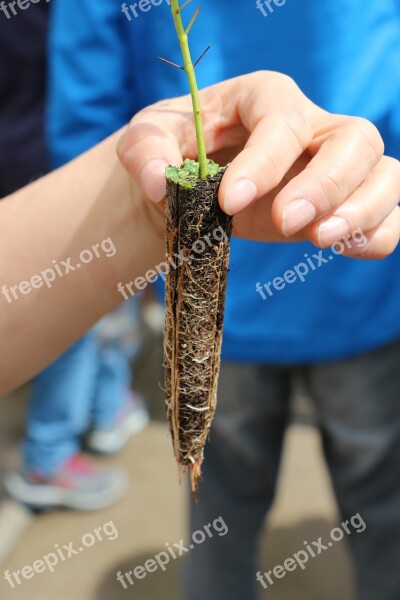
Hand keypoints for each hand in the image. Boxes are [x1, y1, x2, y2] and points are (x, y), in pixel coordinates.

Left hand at [117, 71, 399, 258]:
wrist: (195, 184)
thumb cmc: (176, 152)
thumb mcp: (146, 142)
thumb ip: (144, 153)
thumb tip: (157, 183)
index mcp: (265, 99)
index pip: (284, 119)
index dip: (264, 160)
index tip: (229, 201)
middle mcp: (313, 126)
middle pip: (355, 139)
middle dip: (326, 184)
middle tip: (287, 223)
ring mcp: (335, 166)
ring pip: (384, 174)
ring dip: (362, 210)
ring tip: (320, 240)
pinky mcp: (341, 204)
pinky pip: (387, 214)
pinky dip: (377, 233)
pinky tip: (344, 249)